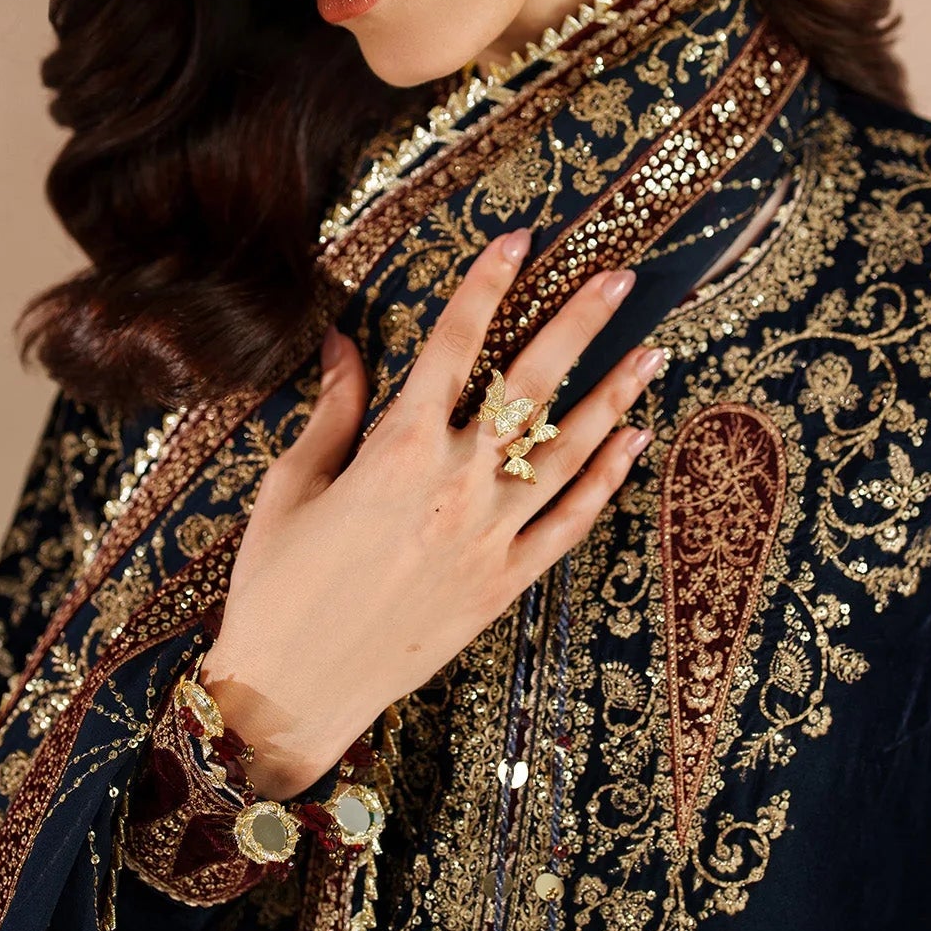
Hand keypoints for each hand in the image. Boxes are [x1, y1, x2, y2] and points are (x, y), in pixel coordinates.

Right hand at [200, 227, 665, 798]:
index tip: (520, 237)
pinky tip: (633, 441)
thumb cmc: (277, 585)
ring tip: (654, 349)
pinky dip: (605, 480)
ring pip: (568, 451)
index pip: (453, 345)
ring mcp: (488, 537)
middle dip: (578, 322)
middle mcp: (454, 485)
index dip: (487, 285)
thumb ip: (332, 410)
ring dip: (615, 395)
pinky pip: (569, 524)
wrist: (293, 692)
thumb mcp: (292, 485)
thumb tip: (344, 340)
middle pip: (529, 385)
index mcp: (396, 451)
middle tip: (619, 276)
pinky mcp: (505, 586)